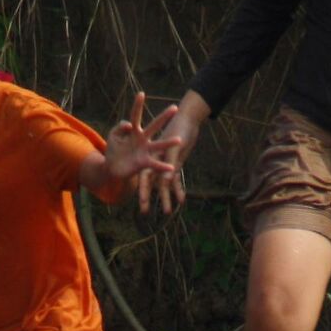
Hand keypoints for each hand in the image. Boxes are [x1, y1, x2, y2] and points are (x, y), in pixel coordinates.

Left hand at [104, 91, 183, 197]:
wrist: (113, 168)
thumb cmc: (114, 149)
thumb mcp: (113, 135)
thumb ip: (119, 127)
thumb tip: (129, 125)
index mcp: (134, 131)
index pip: (136, 116)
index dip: (138, 105)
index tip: (141, 93)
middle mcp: (142, 139)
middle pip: (154, 126)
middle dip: (164, 117)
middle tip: (175, 107)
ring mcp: (145, 150)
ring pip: (159, 145)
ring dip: (169, 143)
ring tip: (179, 140)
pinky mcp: (144, 163)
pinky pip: (155, 164)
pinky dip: (163, 166)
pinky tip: (171, 167)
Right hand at [140, 95, 203, 214]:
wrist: (189, 118)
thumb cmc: (179, 126)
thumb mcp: (176, 146)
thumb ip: (170, 161)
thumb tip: (167, 181)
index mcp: (151, 154)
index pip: (144, 176)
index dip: (142, 189)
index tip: (141, 203)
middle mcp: (155, 159)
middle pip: (151, 182)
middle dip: (148, 196)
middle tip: (144, 212)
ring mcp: (166, 163)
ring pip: (164, 183)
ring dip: (166, 196)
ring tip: (167, 212)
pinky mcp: (176, 163)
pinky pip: (176, 179)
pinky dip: (178, 188)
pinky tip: (180, 200)